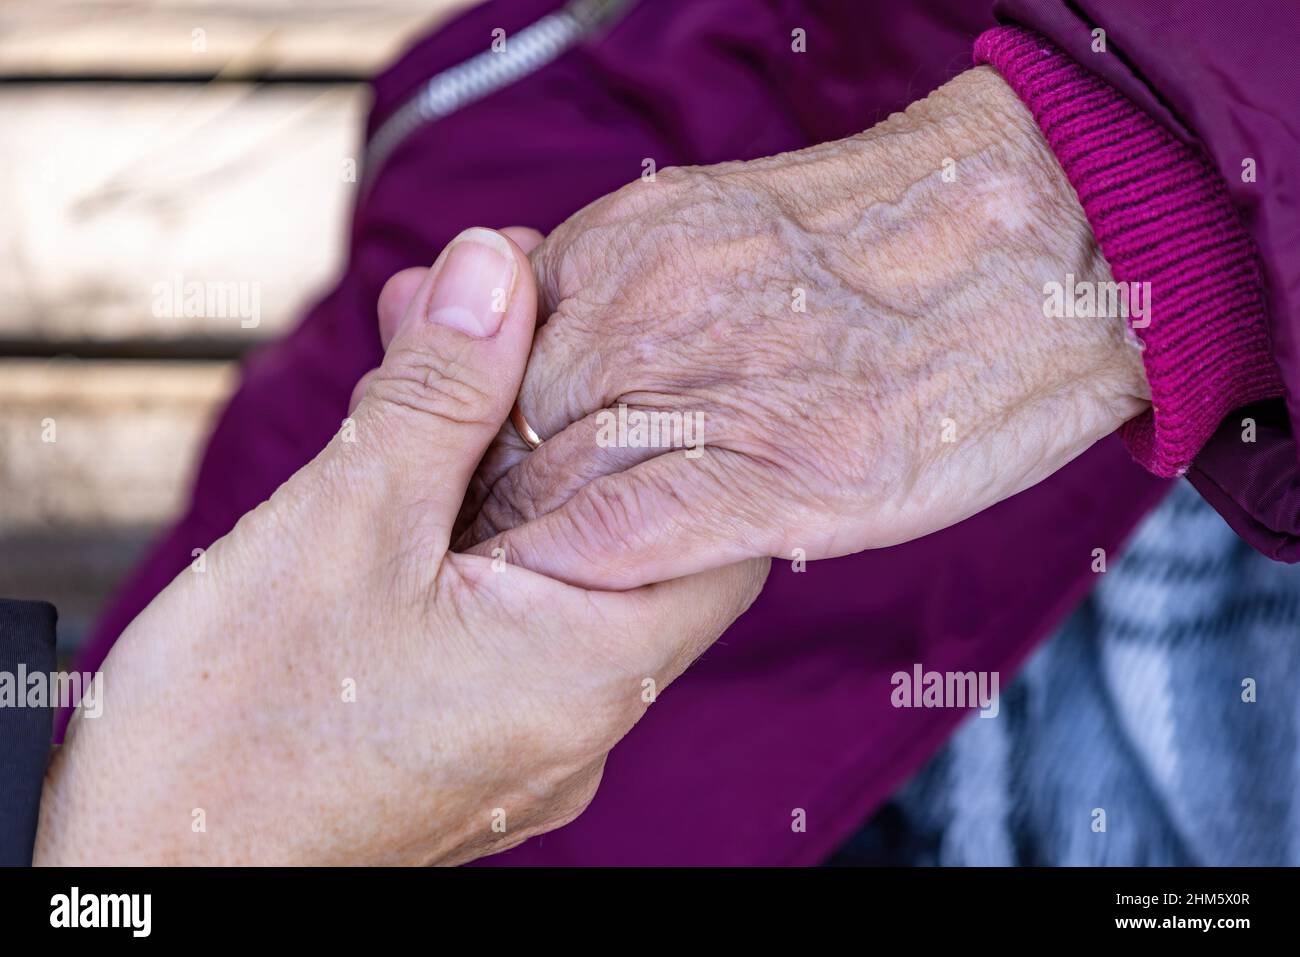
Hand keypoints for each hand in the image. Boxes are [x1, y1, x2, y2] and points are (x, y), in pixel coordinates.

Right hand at [35, 228, 766, 865]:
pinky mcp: (468, 741)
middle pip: (621, 536)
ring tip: (426, 364)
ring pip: (551, 571)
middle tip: (491, 317)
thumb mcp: (341, 528)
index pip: (716, 527)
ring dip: (501, 468)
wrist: (143, 885)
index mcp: (584, 669)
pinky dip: (470, 538)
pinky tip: (408, 464)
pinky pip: (502, 617)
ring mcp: (525, 737)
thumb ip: (438, 398)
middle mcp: (579, 718)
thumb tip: (497, 271)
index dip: (674, 418)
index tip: (612, 337)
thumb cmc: (230, 738)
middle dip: (558, 418)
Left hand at [458, 67, 1150, 588]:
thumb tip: (528, 321)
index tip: (457, 469)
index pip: (489, 350)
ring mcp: (708, 391)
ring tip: (485, 590)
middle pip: (507, 424)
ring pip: (553, 483)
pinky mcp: (778, 472)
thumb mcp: (720, 222)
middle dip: (473, 488)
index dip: (464, 420)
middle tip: (451, 547)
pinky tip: (553, 595)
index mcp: (624, 246)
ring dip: (512, 539)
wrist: (1041, 234)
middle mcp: (644, 313)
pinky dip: (577, 565)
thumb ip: (620, 280)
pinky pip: (633, 530)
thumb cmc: (892, 239)